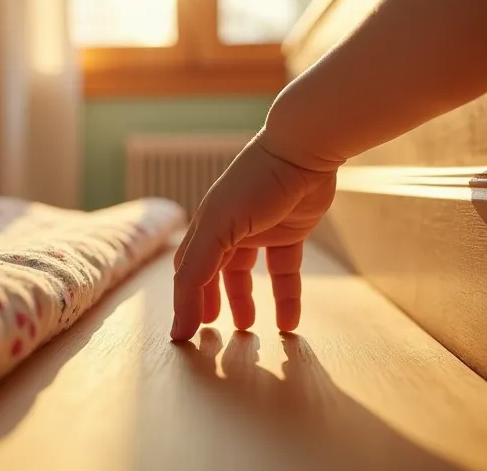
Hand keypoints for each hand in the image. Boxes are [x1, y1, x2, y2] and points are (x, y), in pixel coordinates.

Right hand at [170, 134, 336, 341]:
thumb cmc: (255, 182)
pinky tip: (289, 322)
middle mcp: (229, 228)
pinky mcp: (290, 232)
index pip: (188, 272)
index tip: (183, 335)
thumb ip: (197, 273)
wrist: (303, 150)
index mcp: (206, 226)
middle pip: (214, 274)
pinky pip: (285, 271)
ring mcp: (260, 230)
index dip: (184, 302)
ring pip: (247, 275)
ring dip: (246, 302)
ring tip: (247, 329)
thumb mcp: (218, 229)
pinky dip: (286, 297)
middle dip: (211, 302)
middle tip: (212, 333)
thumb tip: (182, 319)